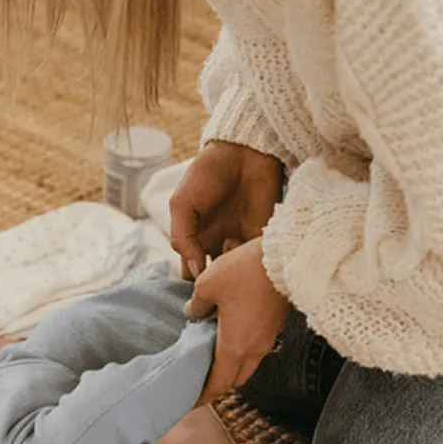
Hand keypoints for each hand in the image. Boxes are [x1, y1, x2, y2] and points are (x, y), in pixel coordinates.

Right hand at [169, 141, 284, 279]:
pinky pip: (255, 260)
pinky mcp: (260, 237)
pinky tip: (240, 241)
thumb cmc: (206, 174)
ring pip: (235, 272)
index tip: (196, 290)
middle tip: (214, 281)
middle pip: (215, 278)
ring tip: (227, 247)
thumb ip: (182, 238)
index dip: (193, 286)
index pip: (192, 272)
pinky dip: (249, 260)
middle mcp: (218, 243)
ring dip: (231, 271)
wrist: (243, 153)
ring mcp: (240, 241)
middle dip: (215, 285)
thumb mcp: (182, 204)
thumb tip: (194, 271)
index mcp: (196, 238)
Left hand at [184, 237, 290, 403]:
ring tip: (212, 357)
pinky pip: (256, 347)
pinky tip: (230, 334)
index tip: (190, 402)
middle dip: (217, 385)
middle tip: (200, 381)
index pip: (217, 385)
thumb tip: (193, 312)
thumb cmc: (244, 272)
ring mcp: (267, 339)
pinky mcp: (275, 326)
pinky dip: (242, 350)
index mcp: (234, 348)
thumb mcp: (207, 285)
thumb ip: (197, 305)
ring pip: (247, 365)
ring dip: (231, 367)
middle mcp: (253, 350)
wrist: (285, 257)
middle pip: (234, 380)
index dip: (202, 396)